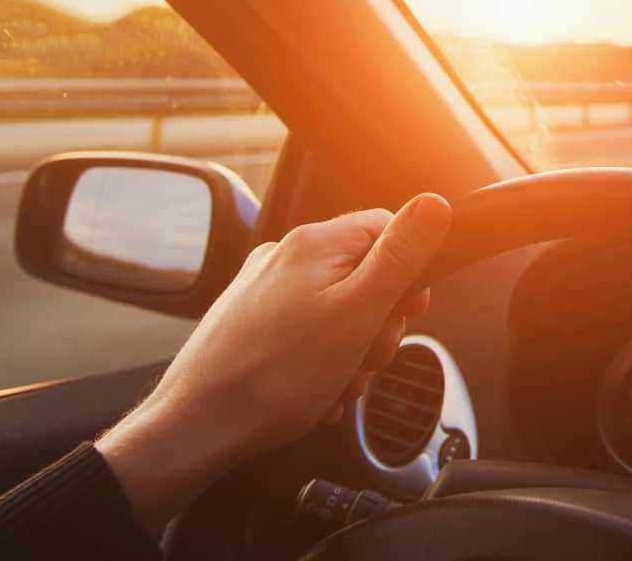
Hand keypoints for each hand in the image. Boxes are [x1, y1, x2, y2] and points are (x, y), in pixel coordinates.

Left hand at [96, 194, 451, 532]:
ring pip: (337, 309)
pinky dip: (321, 362)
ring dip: (352, 350)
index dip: (408, 274)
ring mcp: (263, 289)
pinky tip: (315, 390)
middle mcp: (285, 256)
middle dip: (377, 322)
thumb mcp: (359, 313)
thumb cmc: (277, 376)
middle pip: (364, 274)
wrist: (198, 426)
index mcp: (315, 243)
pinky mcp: (250, 322)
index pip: (387, 229)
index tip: (407, 312)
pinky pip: (307, 333)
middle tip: (367, 358)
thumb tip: (434, 204)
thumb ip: (400, 257)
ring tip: (336, 383)